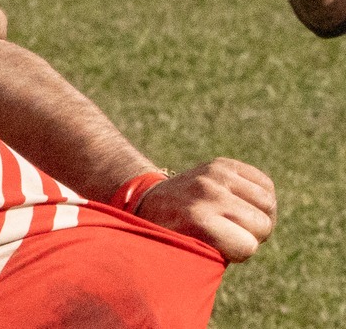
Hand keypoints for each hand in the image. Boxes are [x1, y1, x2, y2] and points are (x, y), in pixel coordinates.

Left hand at [133, 158, 275, 262]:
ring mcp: (216, 174)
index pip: (248, 246)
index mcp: (197, 219)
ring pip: (268, 203)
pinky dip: (261, 197)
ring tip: (237, 219)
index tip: (221, 249)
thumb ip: (218, 253)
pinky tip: (242, 203)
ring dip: (260, 215)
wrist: (151, 200)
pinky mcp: (224, 164)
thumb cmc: (173, 234)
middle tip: (230, 233)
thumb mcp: (188, 252)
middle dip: (252, 235)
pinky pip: (265, 183)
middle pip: (263, 224)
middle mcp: (207, 193)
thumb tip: (244, 255)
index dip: (239, 252)